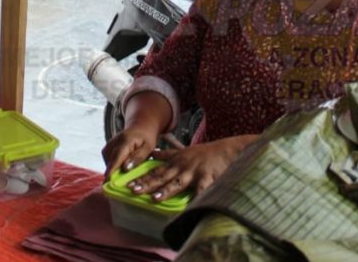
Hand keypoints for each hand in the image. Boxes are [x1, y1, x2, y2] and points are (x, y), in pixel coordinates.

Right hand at [102, 123, 158, 179]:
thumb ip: (138, 157)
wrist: (139, 128)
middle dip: (116, 176)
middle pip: (111, 164)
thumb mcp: (148, 147)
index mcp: (124, 141)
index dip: (111, 173)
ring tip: (129, 171)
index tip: (107, 184)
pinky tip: (124, 167)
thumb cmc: (146, 138)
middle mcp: (112, 144)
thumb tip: (125, 168)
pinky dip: (115, 168)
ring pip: (109, 166)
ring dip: (116, 172)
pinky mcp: (105, 151)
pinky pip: (109, 164)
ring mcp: (107, 147)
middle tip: (127, 184)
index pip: (116, 159)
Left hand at [127, 135, 256, 200]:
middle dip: (146, 184)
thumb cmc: (207, 153)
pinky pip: (201, 190)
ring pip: (177, 182)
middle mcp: (182, 166)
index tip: (128, 182)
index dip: (141, 176)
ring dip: (165, 190)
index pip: (155, 169)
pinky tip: (189, 207)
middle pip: (161, 176)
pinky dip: (195, 198)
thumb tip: (152, 154)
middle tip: (132, 190)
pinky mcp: (208, 178)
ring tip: (153, 198)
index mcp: (176, 160)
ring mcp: (194, 172)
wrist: (229, 150)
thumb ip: (169, 153)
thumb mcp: (185, 150)